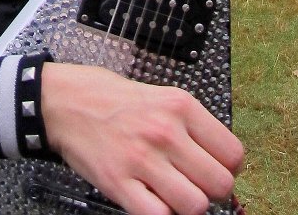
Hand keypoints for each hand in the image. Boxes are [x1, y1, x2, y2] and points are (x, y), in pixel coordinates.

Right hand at [41, 64, 242, 214]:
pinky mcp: (118, 182)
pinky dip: (160, 214)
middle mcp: (165, 131)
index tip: (213, 168)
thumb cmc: (111, 99)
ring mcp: (142, 158)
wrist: (63, 101)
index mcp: (180, 105)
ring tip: (170, 192)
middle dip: (210, 190)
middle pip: (220, 184)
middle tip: (193, 183)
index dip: (227, 168)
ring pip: (195, 206)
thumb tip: (219, 160)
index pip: (233, 154)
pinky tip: (151, 199)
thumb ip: (190, 126)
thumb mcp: (159, 95)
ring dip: (186, 205)